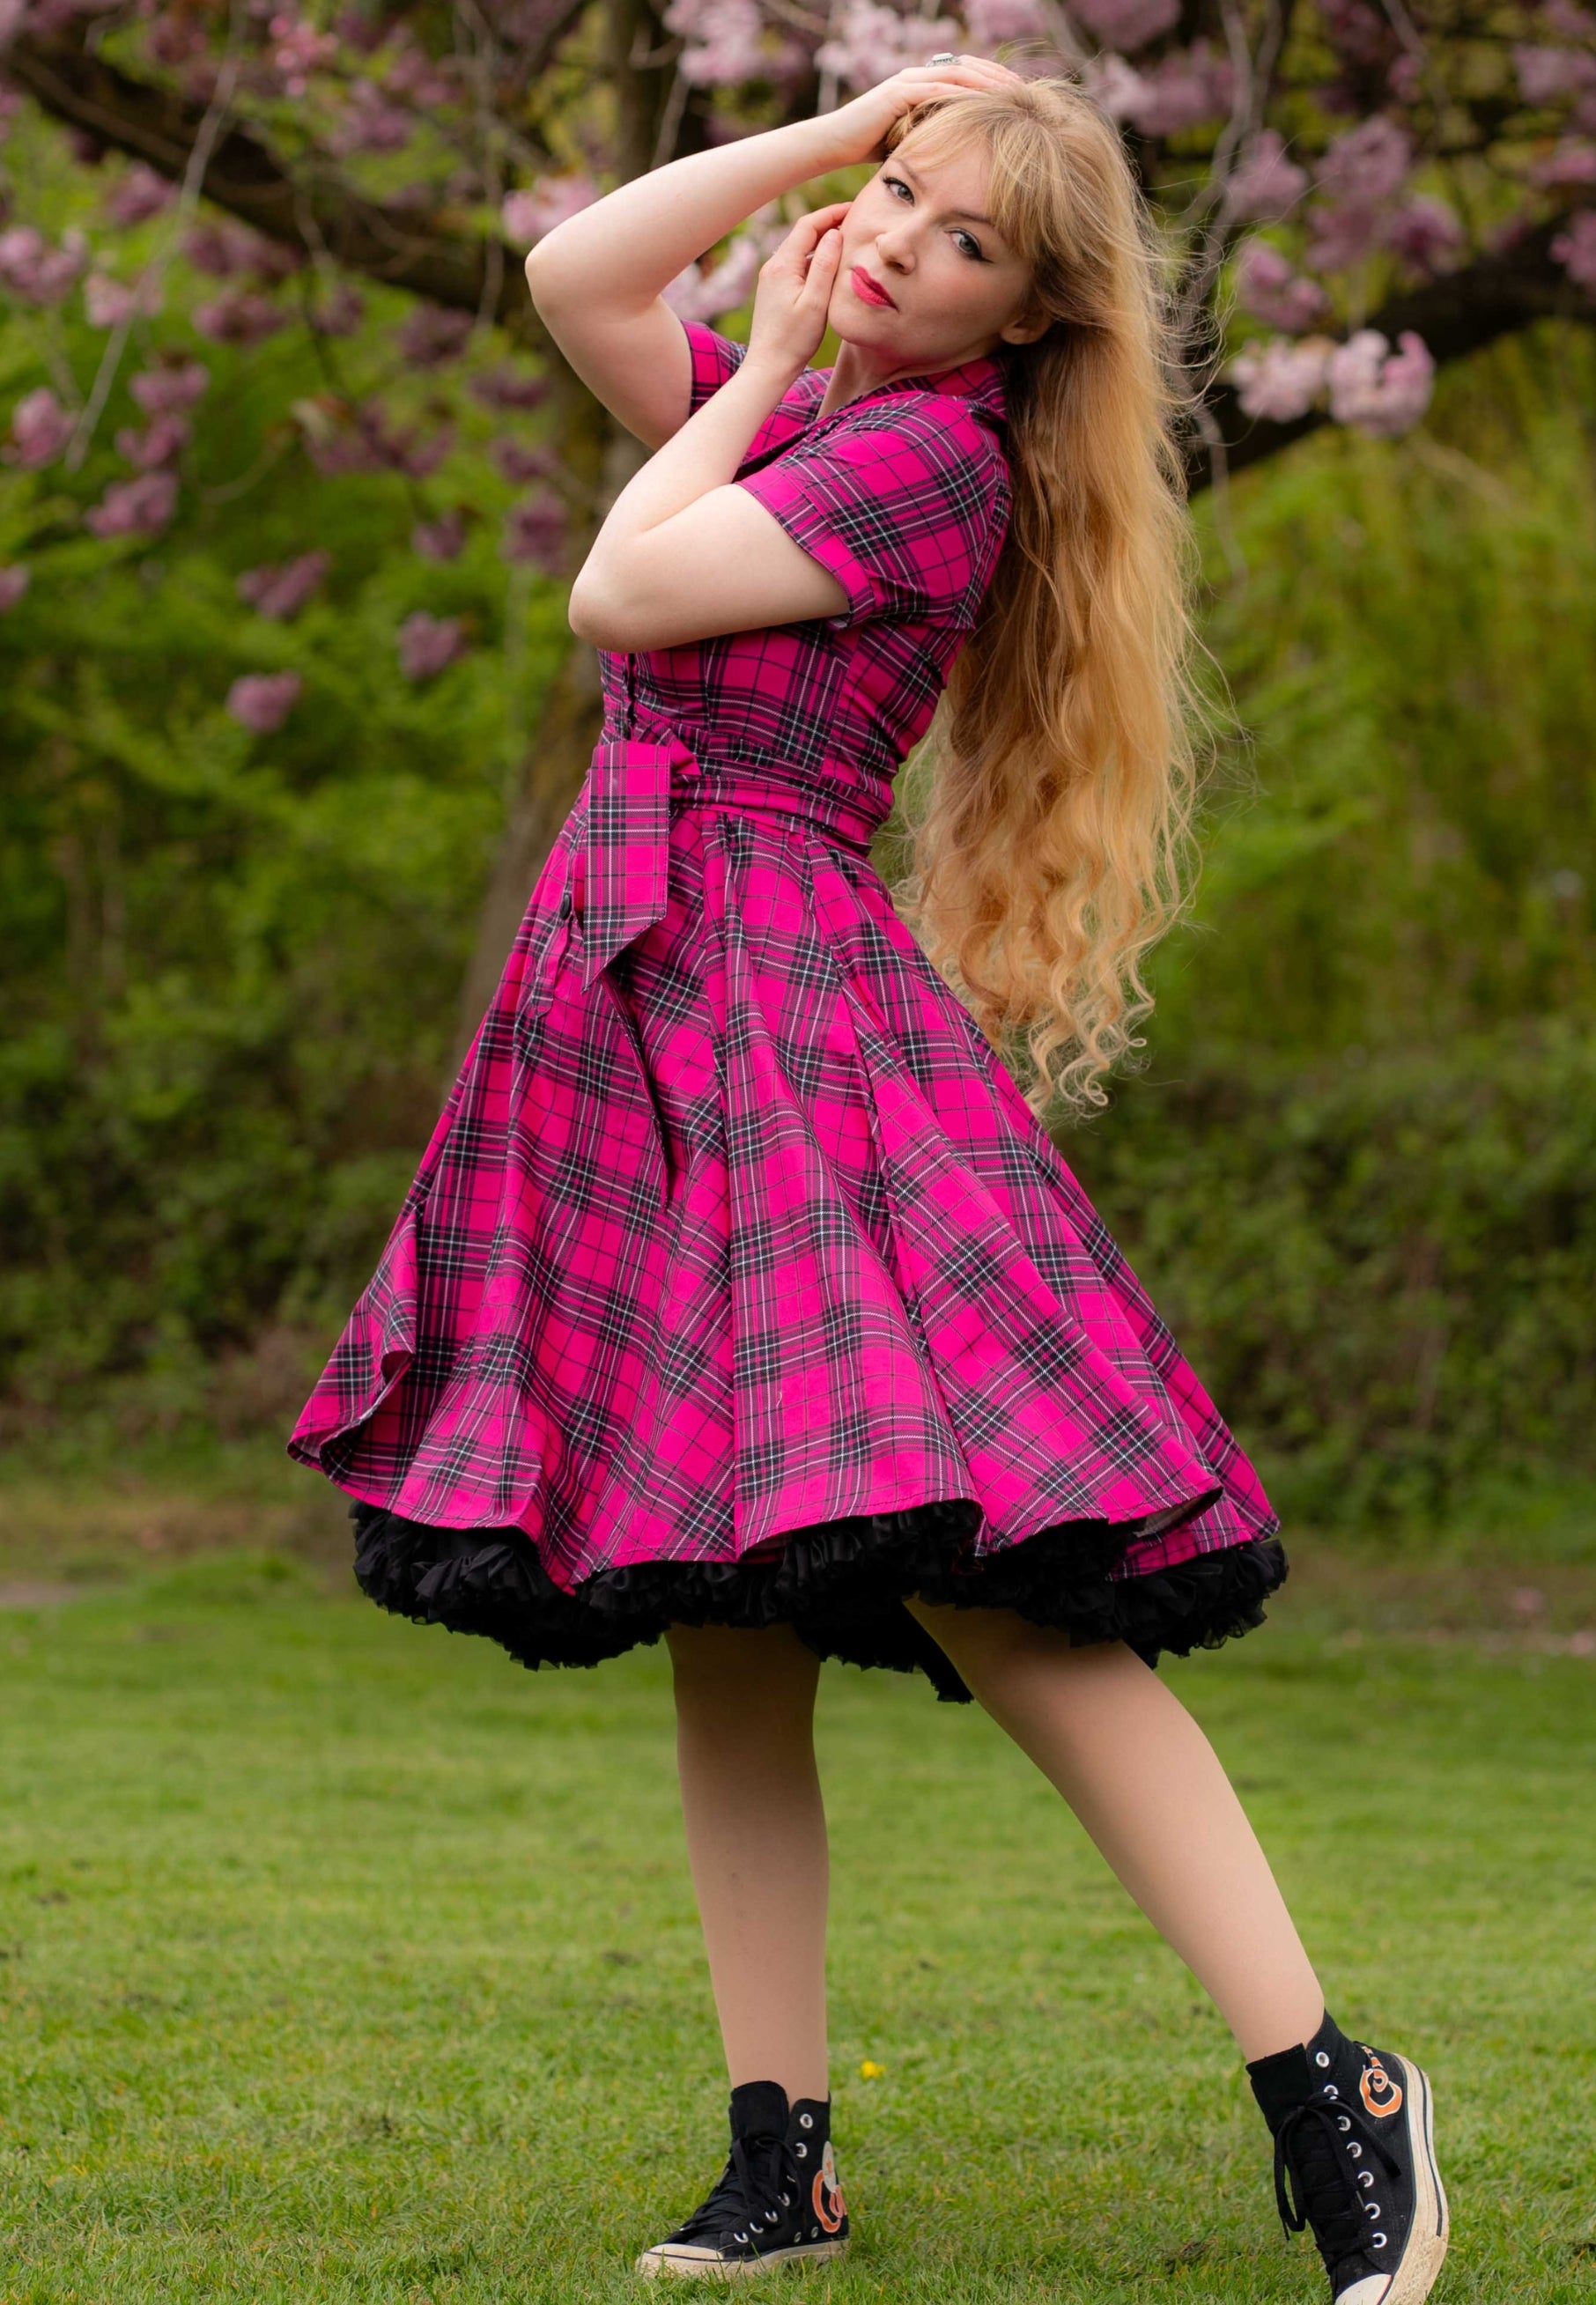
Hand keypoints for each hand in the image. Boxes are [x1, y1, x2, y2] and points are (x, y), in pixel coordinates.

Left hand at [744, 202, 850, 377]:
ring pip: (801, 250)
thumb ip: (825, 266)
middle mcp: (774, 266)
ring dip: (823, 242)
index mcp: (783, 265)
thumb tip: (834, 233)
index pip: (808, 225)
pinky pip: (797, 265)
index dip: (832, 213)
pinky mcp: (774, 290)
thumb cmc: (794, 340)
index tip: (855, 208)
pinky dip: (815, 259)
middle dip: (829, 223)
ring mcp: (772, 278)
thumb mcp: (815, 302)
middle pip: (803, 234)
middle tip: (855, 220)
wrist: (768, 367)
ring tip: (847, 240)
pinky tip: (830, 267)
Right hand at [820, 55, 1028, 168]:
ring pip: (957, 74)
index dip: (992, 83)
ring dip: (986, 82)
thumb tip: (956, 157)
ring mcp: (908, 80)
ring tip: (1012, 94)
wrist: (833, 144)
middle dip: (997, 77)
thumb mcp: (909, 142)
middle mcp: (917, 75)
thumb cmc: (866, 149)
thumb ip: (931, 138)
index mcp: (921, 85)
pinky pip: (938, 89)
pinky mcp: (899, 92)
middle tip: (1026, 89)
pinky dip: (962, 95)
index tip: (1018, 96)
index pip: (965, 76)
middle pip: (968, 67)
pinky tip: (982, 105)